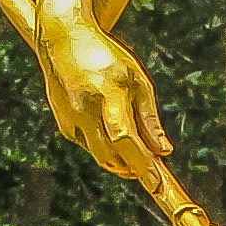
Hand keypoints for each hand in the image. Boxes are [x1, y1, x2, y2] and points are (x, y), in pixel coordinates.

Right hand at [0, 0, 173, 192]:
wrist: (63, 41)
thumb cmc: (108, 59)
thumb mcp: (136, 79)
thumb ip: (149, 118)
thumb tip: (163, 152)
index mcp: (107, 92)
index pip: (125, 138)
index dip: (141, 164)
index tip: (156, 184)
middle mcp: (85, 108)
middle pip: (111, 155)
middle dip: (133, 169)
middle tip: (153, 175)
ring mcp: (71, 118)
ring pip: (100, 156)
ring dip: (121, 164)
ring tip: (139, 159)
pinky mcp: (64, 125)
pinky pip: (90, 147)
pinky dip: (105, 148)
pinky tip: (112, 135)